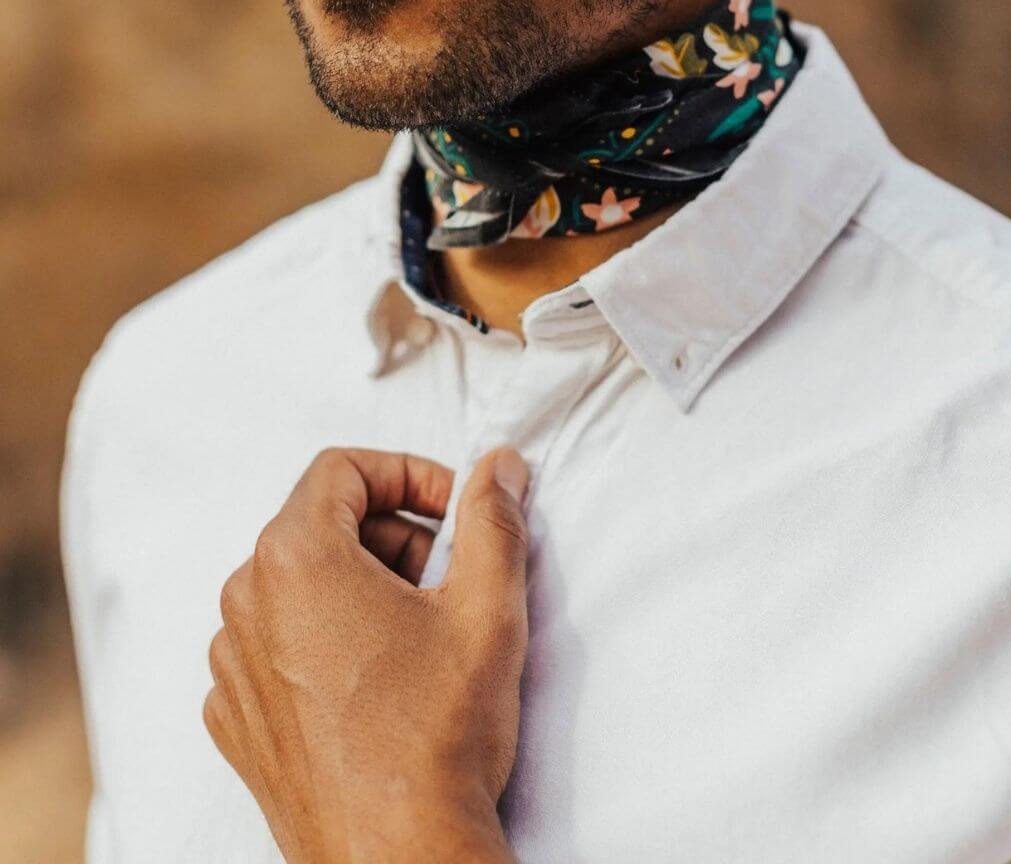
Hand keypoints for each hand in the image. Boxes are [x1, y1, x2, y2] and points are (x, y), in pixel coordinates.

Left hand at [203, 445, 530, 863]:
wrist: (400, 860)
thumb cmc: (436, 739)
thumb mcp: (486, 609)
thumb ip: (493, 521)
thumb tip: (497, 468)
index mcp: (295, 558)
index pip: (342, 468)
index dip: (407, 475)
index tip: (452, 512)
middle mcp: (245, 603)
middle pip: (321, 526)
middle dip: (392, 538)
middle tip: (448, 581)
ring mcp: (232, 665)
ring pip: (298, 587)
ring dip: (360, 590)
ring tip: (418, 640)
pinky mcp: (235, 719)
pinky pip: (276, 646)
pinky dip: (324, 644)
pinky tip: (376, 686)